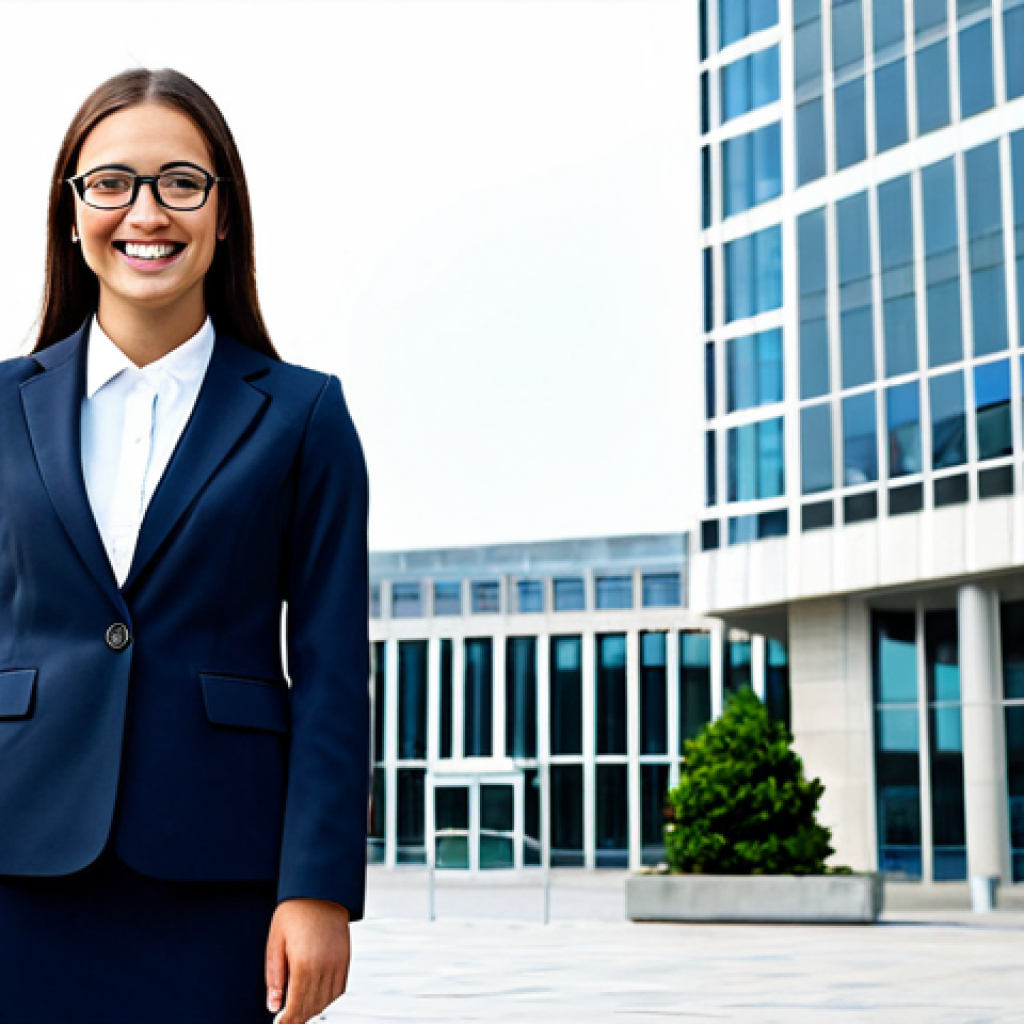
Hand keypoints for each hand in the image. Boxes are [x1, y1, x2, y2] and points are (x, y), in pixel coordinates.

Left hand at [266, 898, 350, 1022]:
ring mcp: (337, 962)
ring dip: (313, 1011)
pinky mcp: (345, 958)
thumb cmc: (295, 911)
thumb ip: (274, 976)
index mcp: (304, 962)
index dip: (288, 1021)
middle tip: (288, 1021)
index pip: (296, 1005)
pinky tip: (318, 1002)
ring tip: (300, 1014)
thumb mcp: (275, 941)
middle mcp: (324, 965)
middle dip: (299, 1019)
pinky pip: (339, 989)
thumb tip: (273, 1004)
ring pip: (327, 1001)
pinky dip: (328, 1001)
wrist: (321, 889)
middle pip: (312, 1006)